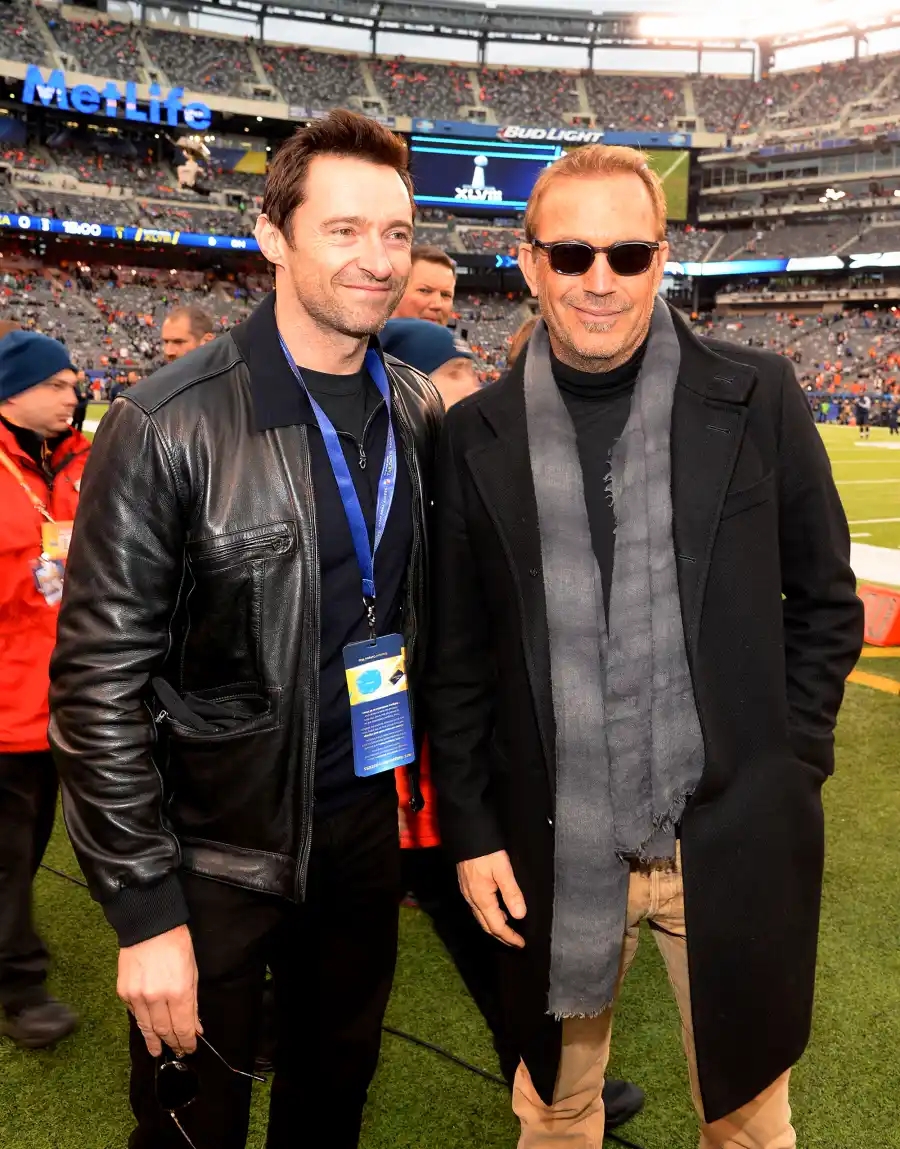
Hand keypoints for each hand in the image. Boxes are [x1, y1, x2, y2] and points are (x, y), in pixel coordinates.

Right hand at [117, 924, 201, 1056]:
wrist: (149, 925)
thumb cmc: (176, 945)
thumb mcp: (192, 972)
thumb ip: (193, 1003)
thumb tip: (195, 1027)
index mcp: (178, 992)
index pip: (182, 1028)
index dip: (186, 1042)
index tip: (190, 1048)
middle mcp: (156, 998)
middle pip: (163, 1031)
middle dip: (172, 1043)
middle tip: (176, 1052)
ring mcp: (137, 997)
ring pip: (146, 1028)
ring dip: (153, 1041)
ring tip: (157, 1051)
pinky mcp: (123, 993)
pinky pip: (134, 1014)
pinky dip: (142, 1022)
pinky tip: (147, 1027)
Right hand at [457, 850, 525, 947]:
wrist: (466, 833)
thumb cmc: (485, 850)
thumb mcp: (503, 870)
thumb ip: (511, 892)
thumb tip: (520, 915)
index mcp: (482, 898)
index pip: (497, 926)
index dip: (509, 937)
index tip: (521, 944)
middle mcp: (472, 899)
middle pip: (486, 925)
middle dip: (501, 936)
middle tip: (515, 942)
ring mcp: (467, 892)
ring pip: (481, 917)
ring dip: (494, 926)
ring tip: (508, 928)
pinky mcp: (466, 885)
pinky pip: (477, 907)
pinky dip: (488, 914)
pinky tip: (496, 909)